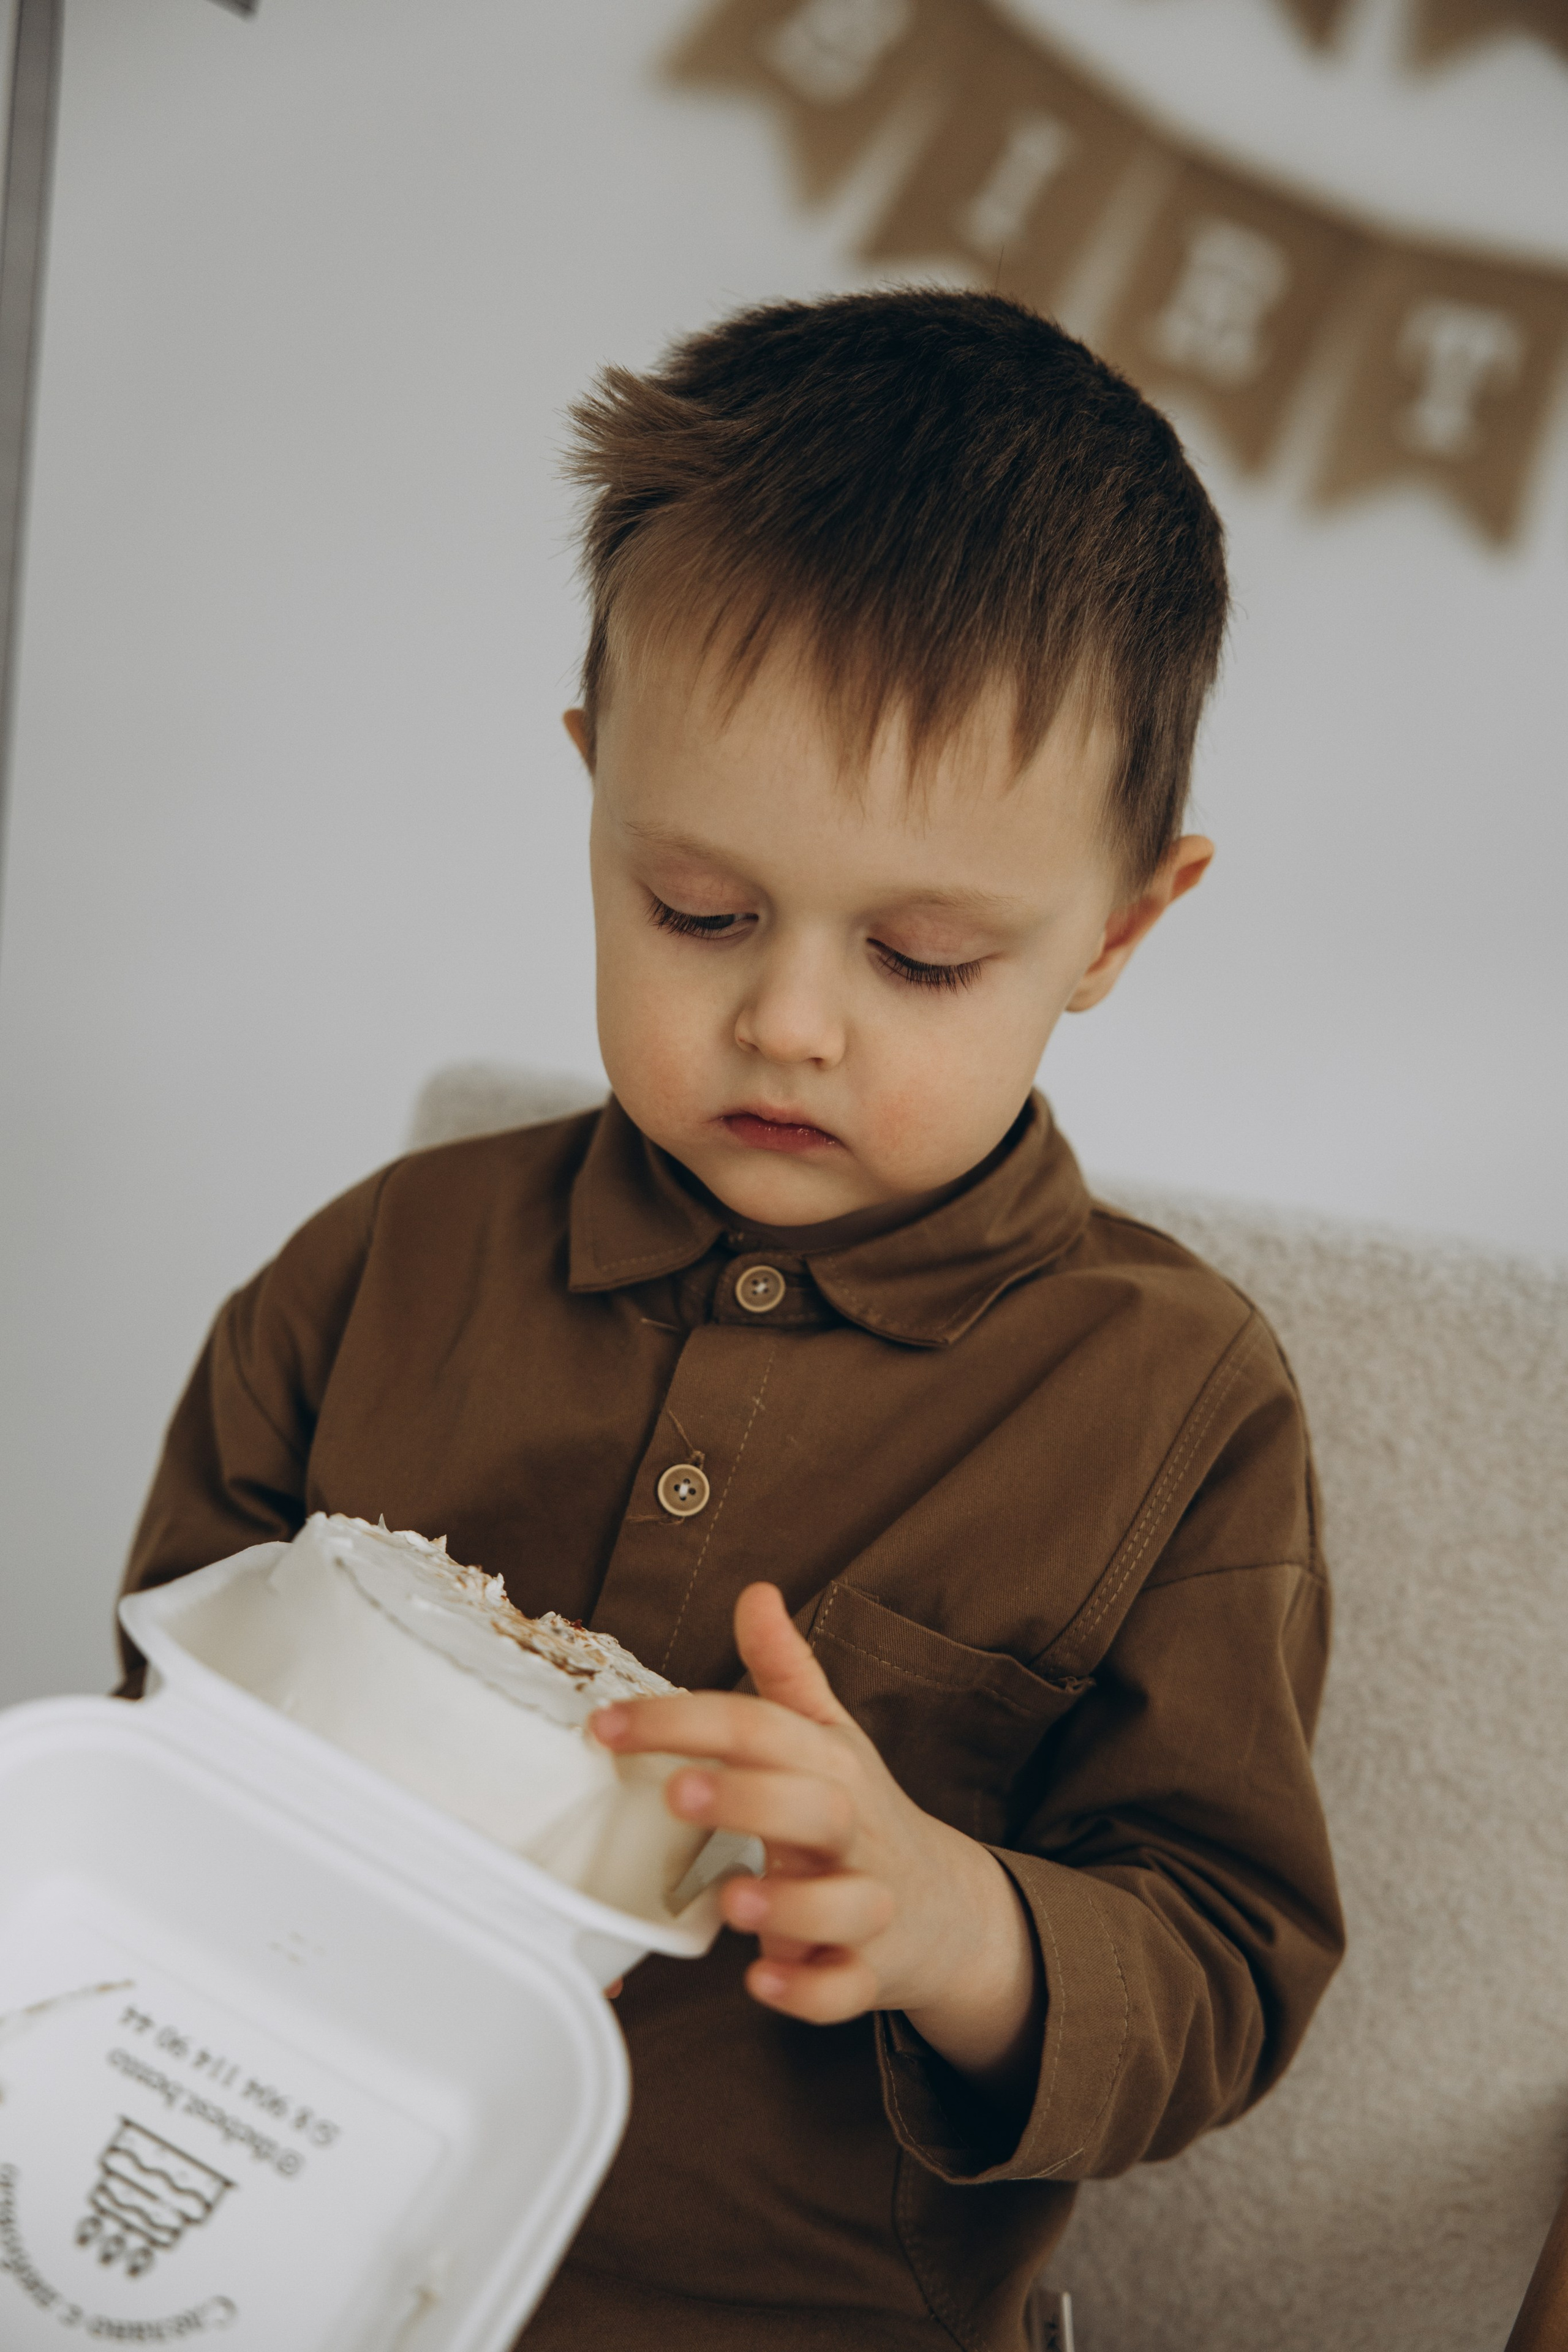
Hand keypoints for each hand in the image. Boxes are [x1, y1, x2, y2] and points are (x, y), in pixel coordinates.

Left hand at [590, 1584, 1042, 2094]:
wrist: (944, 1910)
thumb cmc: (861, 1814)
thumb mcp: (829, 1736)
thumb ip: (785, 1671)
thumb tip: (755, 1592)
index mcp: (831, 1765)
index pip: (761, 1729)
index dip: (684, 1723)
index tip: (605, 1727)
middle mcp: (854, 1829)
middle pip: (816, 1806)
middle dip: (749, 1799)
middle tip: (677, 1794)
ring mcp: (867, 1903)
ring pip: (844, 1903)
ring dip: (788, 1900)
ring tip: (731, 1899)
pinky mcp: (869, 1969)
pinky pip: (847, 1987)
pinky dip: (809, 1990)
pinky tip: (764, 1980)